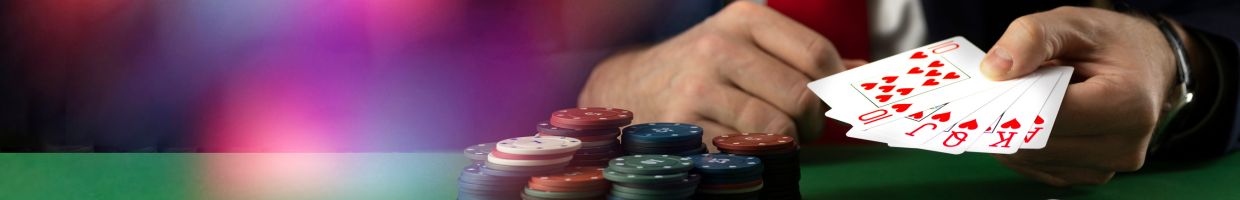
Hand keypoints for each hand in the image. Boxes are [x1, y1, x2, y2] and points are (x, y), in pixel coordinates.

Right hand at [578, 1, 851, 144]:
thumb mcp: (749, 45)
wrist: (633, 84)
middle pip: (801, 94)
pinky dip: (756, 155)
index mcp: (744, 18)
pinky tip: (748, 146)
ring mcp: (699, 86)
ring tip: (776, 139)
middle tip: (802, 128)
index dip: (832, 86)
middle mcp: (720, 46)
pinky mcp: (685, 124)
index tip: (825, 102)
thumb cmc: (706, 66)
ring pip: (776, 127)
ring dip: (787, 142)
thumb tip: (865, 75)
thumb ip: (805, 57)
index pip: (816, 53)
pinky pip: (744, 149)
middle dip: (812, 121)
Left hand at [980, 7, 1178, 185]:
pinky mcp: (1088, 175)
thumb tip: (994, 70)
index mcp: (1128, 105)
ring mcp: (1107, 166)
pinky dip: (1023, 146)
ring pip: (1030, 159)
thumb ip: (1032, 38)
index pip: (1049, 114)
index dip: (1013, 99)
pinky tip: (1032, 119)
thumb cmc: (1111, 43)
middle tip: (1003, 88)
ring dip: (1013, 131)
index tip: (994, 83)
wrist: (1145, 66)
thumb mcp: (1074, 24)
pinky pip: (1037, 168)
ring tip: (1027, 99)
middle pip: (1037, 142)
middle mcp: (1123, 145)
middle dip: (1009, 115)